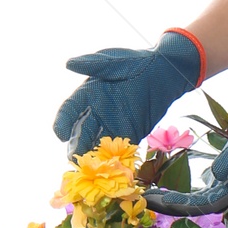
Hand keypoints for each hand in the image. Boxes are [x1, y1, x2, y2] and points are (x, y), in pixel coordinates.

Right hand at [54, 29, 202, 153]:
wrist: (166, 72)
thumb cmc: (138, 61)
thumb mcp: (115, 60)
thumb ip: (94, 63)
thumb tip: (69, 63)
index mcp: (88, 94)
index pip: (70, 110)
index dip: (63, 122)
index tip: (61, 134)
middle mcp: (97, 112)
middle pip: (81, 132)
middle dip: (77, 145)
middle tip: (75, 157)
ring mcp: (113, 124)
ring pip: (97, 144)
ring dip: (94, 156)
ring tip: (91, 167)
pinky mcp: (130, 133)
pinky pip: (119, 149)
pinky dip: (114, 159)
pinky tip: (112, 167)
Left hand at [145, 83, 227, 213]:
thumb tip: (213, 176)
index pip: (199, 205)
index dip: (175, 205)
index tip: (152, 199)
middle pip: (193, 206)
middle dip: (167, 204)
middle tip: (141, 197)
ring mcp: (226, 186)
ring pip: (195, 199)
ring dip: (172, 199)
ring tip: (148, 194)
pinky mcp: (224, 177)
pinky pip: (199, 189)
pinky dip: (182, 190)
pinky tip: (165, 186)